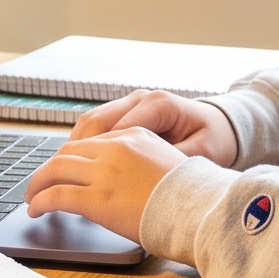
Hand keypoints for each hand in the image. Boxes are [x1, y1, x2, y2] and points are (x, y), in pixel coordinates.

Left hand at [24, 126, 189, 242]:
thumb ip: (143, 164)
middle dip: (50, 168)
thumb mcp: (168, 164)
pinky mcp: (97, 198)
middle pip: (68, 151)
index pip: (92, 141)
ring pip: (56, 169)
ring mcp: (104, 172)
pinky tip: (36, 210)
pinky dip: (40, 201)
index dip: (72, 157)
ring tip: (32, 197)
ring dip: (38, 183)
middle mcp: (115, 147)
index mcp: (134, 135)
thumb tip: (131, 181)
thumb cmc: (193, 195)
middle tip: (41, 182)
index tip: (64, 169)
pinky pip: (56, 196)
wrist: (202, 209)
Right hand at [72, 89, 239, 165]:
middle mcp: (140, 99)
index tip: (81, 176)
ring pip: (91, 121)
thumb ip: (172, 161)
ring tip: (60, 172)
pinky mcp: (126, 114)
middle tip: (58, 175)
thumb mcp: (201, 153)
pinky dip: (83, 144)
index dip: (96, 153)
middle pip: (96, 120)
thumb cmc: (213, 139)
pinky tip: (74, 165)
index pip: (117, 127)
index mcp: (158, 104)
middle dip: (75, 149)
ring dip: (74, 146)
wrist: (220, 126)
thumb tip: (145, 177)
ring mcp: (131, 104)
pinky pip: (97, 126)